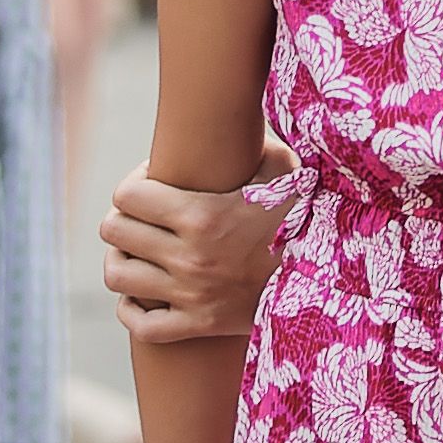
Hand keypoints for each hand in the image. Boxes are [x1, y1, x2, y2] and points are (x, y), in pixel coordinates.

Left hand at [101, 138, 293, 343]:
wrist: (328, 277)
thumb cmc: (305, 215)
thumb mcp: (285, 170)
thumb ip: (257, 143)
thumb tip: (237, 118)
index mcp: (202, 215)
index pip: (128, 195)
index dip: (136, 183)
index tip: (156, 181)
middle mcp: (188, 257)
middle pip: (113, 232)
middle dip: (125, 218)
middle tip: (146, 216)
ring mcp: (190, 294)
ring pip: (116, 275)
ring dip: (123, 258)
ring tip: (141, 250)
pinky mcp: (197, 324)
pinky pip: (139, 323)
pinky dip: (134, 307)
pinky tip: (147, 291)